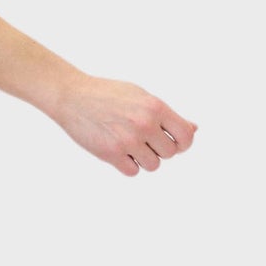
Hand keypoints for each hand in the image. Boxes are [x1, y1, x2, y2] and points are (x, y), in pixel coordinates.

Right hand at [51, 76, 197, 175]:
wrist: (72, 96)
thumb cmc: (108, 94)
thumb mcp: (141, 97)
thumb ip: (167, 114)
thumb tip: (194, 129)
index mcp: (156, 107)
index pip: (186, 136)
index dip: (183, 142)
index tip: (172, 142)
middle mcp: (144, 124)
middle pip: (169, 153)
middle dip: (159, 149)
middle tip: (144, 140)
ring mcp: (127, 140)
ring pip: (153, 165)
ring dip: (144, 159)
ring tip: (130, 145)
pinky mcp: (110, 153)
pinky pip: (132, 171)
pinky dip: (128, 165)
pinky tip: (119, 152)